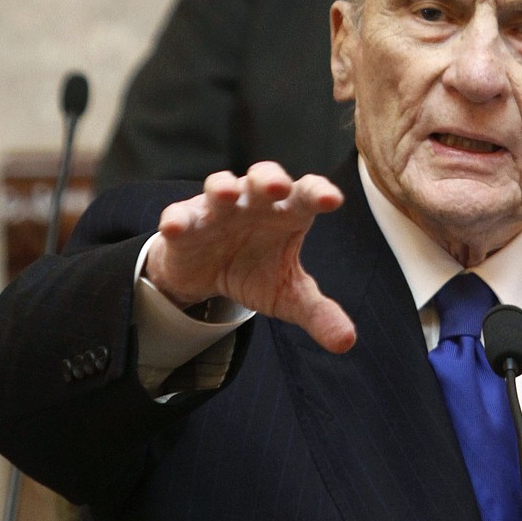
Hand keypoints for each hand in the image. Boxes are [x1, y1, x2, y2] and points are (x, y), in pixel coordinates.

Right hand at [145, 162, 354, 353]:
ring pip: (220, 186)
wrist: (205, 273)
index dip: (319, 193)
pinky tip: (175, 226)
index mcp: (287, 212)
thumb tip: (346, 342)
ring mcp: (218, 208)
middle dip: (270, 179)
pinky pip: (180, 214)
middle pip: (264, 178)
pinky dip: (177, 218)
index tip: (333, 201)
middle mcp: (254, 202)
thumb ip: (318, 313)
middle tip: (278, 186)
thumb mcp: (287, 294)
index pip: (307, 194)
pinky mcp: (185, 221)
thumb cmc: (255, 269)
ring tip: (227, 193)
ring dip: (223, 187)